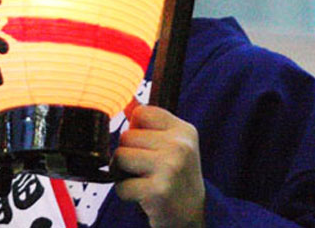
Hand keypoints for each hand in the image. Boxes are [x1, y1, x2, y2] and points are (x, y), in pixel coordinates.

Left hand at [112, 105, 205, 227]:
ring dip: (124, 173)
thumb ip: (149, 121)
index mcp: (183, 130)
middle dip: (129, 154)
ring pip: (120, 157)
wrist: (194, 215)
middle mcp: (180, 145)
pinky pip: (121, 186)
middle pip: (126, 136)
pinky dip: (127, 194)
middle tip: (148, 170)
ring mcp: (170, 167)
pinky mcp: (158, 190)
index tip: (149, 147)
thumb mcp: (171, 144)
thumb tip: (127, 98)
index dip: (136, 130)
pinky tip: (145, 196)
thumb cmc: (175, 176)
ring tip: (144, 180)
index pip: (140, 112)